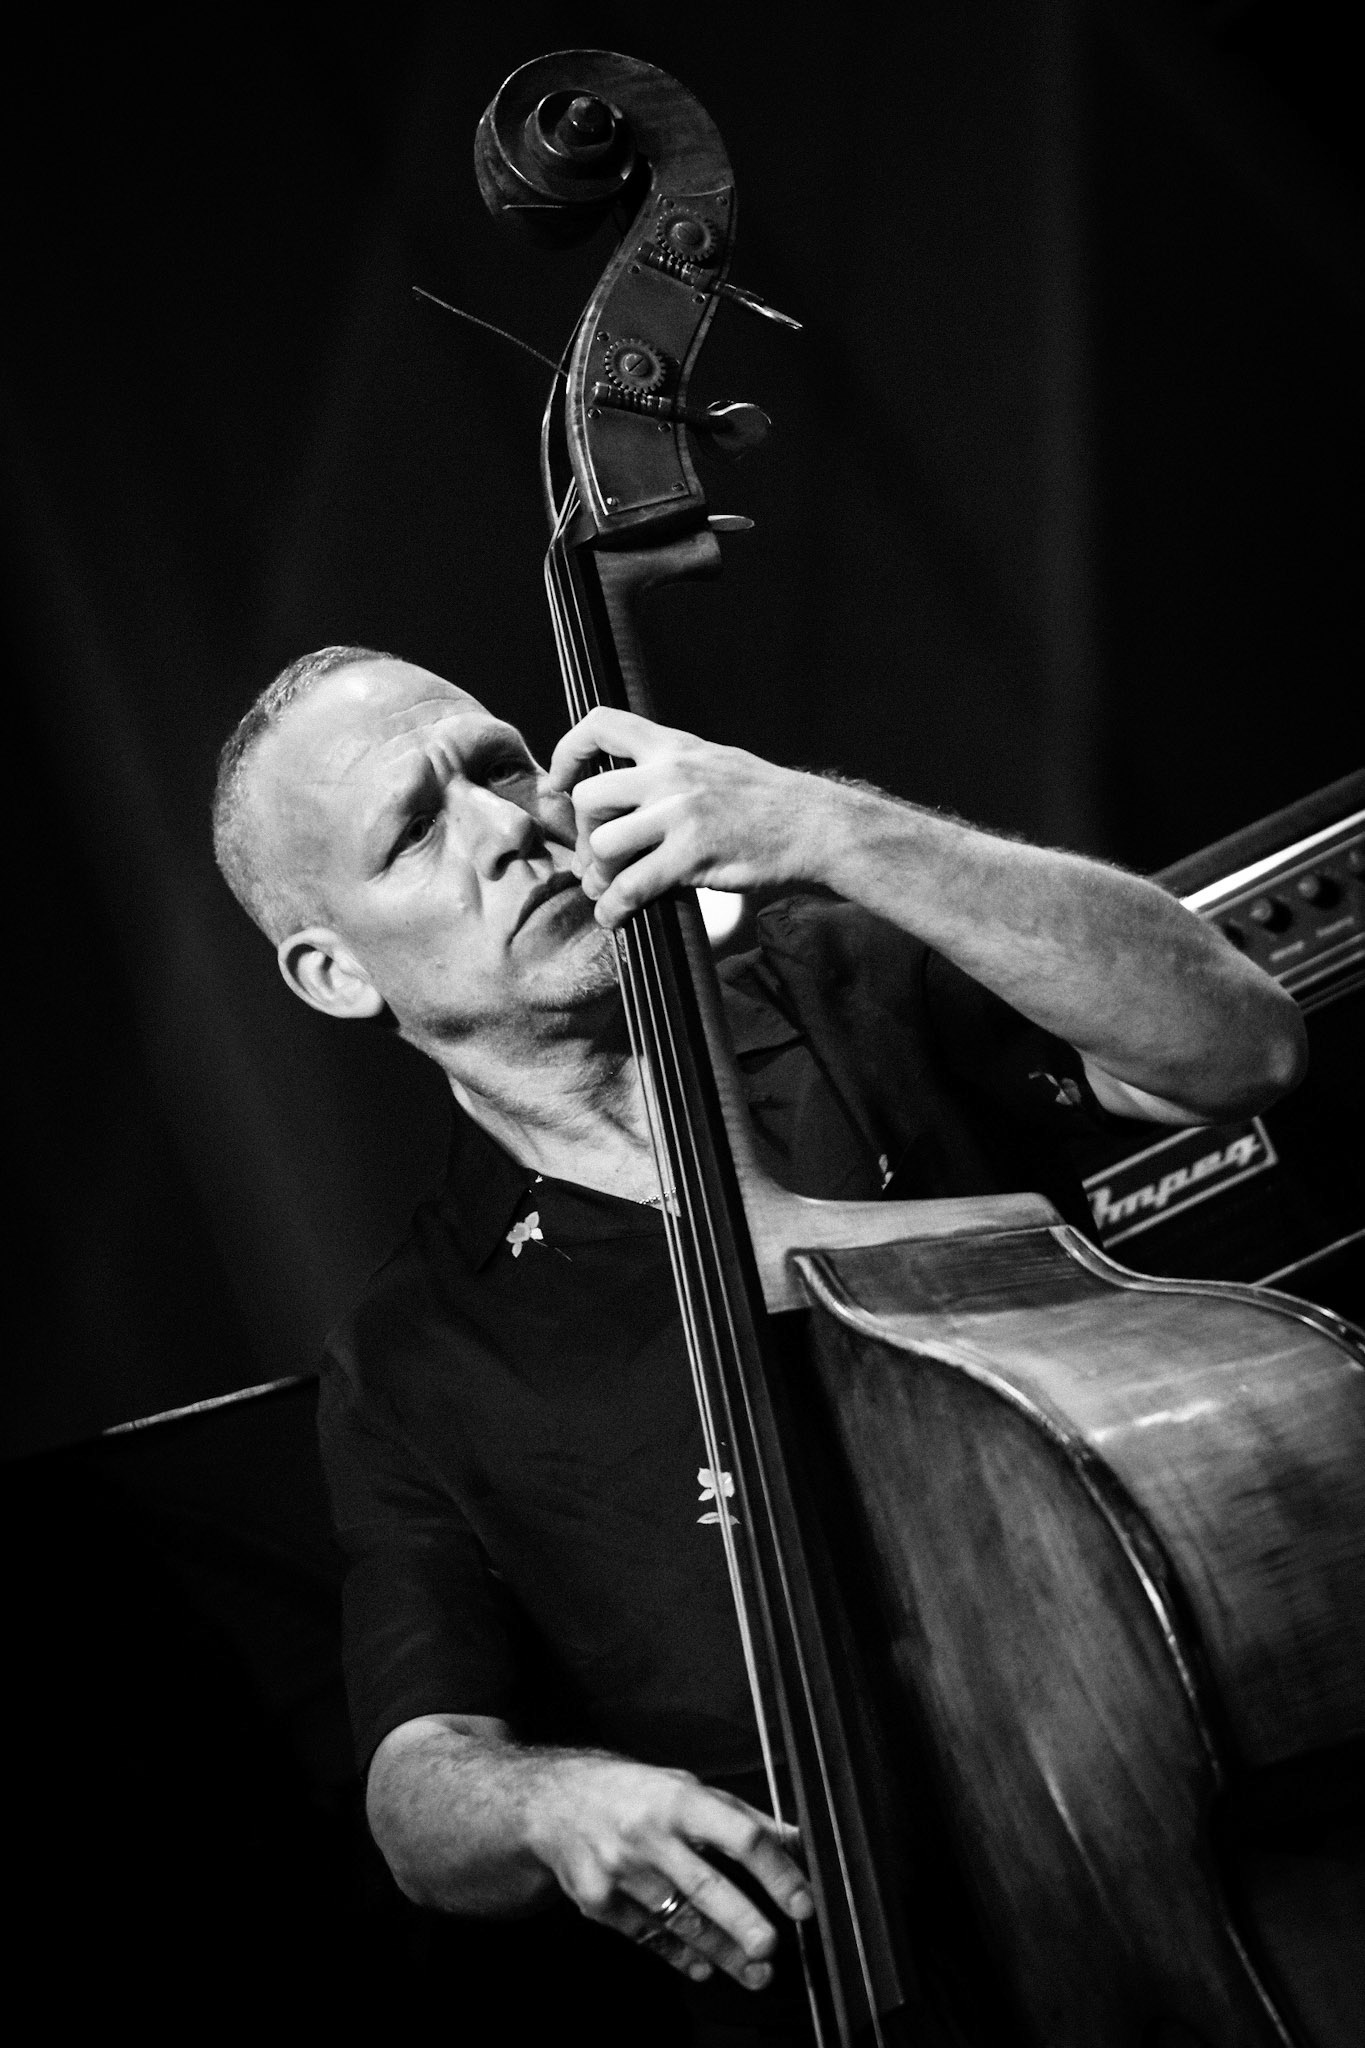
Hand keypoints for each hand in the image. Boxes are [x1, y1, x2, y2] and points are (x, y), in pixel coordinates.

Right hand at [526, 1751, 812, 1990]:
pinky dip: (678, 1955)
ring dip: (721, 1952)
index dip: (775, 1871)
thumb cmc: (634, 1793)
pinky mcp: (598, 1903)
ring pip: (679, 1921)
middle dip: (742, 1921)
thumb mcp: (687, 1789)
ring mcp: (620, 1872)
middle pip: (706, 1885)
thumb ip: (743, 1818)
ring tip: (755, 1973)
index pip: (738, 1836)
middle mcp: (648, 1835)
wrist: (554, 1804)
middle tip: (771, 1948)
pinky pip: (648, 1936)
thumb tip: (800, 1841)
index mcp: (679, 1799)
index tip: (802, 1901)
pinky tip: (703, 1966)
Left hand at [547, 706, 828, 929]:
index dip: (568, 752)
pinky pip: (631, 885)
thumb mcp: (716, 762)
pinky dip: (613, 906)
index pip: (601, 725)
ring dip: (597, 874)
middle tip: (595, 857)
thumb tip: (629, 788)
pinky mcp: (692, 854)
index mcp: (674, 746)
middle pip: (589, 796)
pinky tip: (615, 916)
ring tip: (606, 890)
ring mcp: (681, 813)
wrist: (816, 824)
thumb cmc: (768, 801)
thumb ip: (671, 768)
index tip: (560, 784)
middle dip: (581, 834)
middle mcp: (671, 773)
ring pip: (603, 843)